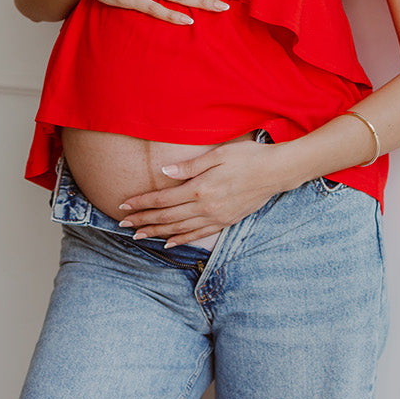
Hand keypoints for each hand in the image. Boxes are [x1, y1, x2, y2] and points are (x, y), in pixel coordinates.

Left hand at [118, 140, 288, 246]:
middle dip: (143, 220)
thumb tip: (165, 171)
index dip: (142, 203)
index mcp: (200, 188)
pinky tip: (169, 244)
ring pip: (179, 229)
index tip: (124, 205)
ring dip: (157, 233)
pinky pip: (198, 235)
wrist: (276, 172)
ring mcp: (216, 217)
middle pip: (167, 216)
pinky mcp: (225, 222)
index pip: (163, 198)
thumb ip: (190, 166)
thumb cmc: (248, 157)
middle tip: (122, 225)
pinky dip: (181, 240)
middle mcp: (205, 207)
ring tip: (138, 236)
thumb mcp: (218, 154)